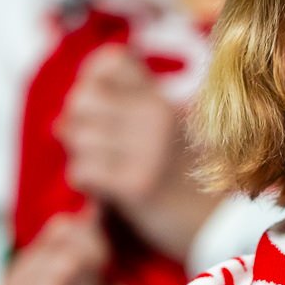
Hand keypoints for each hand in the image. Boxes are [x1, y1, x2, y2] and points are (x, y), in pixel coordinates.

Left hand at [57, 46, 214, 255]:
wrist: (221, 223)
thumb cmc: (190, 178)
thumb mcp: (171, 131)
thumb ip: (130, 111)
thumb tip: (63, 118)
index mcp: (162, 99)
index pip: (110, 60)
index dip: (93, 80)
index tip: (100, 105)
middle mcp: (154, 117)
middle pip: (82, 97)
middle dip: (77, 122)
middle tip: (92, 143)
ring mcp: (145, 150)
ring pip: (76, 135)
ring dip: (80, 155)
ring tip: (101, 168)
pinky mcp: (136, 185)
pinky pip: (82, 170)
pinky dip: (85, 181)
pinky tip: (101, 188)